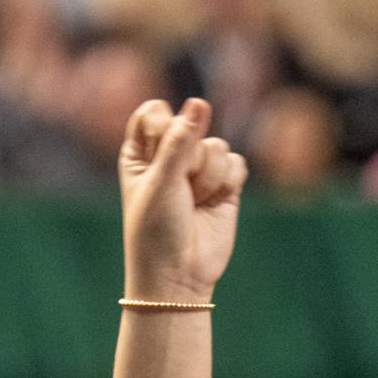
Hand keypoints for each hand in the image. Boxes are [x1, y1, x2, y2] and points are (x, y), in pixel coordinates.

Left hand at [118, 97, 245, 303]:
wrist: (179, 275)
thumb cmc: (156, 231)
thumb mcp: (161, 182)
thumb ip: (180, 141)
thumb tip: (199, 102)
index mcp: (140, 153)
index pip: (154, 112)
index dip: (164, 127)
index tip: (160, 156)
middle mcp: (170, 156)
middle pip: (191, 125)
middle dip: (189, 159)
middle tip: (178, 191)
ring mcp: (199, 169)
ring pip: (217, 146)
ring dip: (207, 178)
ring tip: (194, 204)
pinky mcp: (225, 184)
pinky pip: (236, 163)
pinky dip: (227, 184)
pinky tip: (214, 205)